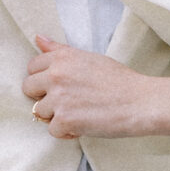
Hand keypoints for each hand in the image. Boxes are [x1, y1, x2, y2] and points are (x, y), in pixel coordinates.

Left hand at [23, 38, 161, 138]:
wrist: (141, 102)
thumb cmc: (120, 81)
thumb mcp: (89, 58)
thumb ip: (61, 51)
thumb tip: (38, 38)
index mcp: (62, 57)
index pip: (32, 67)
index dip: (45, 79)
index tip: (60, 86)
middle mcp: (56, 75)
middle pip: (29, 89)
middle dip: (44, 97)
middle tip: (67, 101)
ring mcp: (59, 98)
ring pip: (39, 111)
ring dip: (56, 115)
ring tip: (79, 113)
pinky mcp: (65, 120)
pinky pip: (53, 130)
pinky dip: (67, 131)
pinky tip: (84, 125)